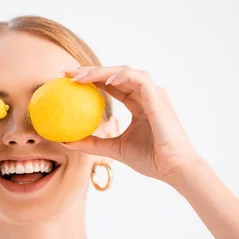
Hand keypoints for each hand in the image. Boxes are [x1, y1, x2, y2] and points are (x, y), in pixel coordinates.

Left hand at [64, 66, 203, 181]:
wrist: (173, 169)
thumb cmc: (150, 160)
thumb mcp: (114, 149)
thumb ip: (92, 143)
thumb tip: (65, 141)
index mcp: (138, 104)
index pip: (111, 85)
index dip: (90, 80)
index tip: (67, 82)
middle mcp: (146, 95)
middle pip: (115, 74)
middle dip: (90, 70)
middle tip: (66, 73)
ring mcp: (153, 94)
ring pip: (125, 71)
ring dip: (101, 71)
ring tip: (79, 77)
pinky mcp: (158, 98)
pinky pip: (139, 79)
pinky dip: (121, 77)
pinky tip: (103, 82)